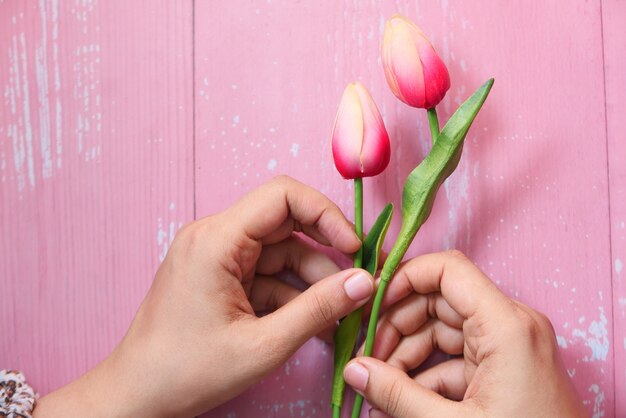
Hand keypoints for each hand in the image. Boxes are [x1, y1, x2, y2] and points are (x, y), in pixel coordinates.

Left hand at [35, 176, 374, 417]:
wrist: (136, 397)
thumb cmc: (187, 373)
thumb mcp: (263, 345)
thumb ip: (318, 309)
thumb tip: (365, 282)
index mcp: (217, 240)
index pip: (282, 196)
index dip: (326, 215)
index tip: (354, 248)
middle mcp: (215, 237)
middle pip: (286, 223)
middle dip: (325, 253)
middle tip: (356, 283)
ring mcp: (216, 256)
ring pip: (280, 252)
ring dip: (311, 280)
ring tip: (338, 316)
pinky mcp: (220, 276)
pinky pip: (266, 273)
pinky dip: (291, 294)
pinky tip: (312, 322)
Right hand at [343, 251, 585, 417]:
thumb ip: (398, 395)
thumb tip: (354, 370)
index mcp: (507, 325)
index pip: (448, 269)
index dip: (403, 278)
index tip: (371, 304)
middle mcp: (510, 326)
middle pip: (438, 301)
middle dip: (396, 327)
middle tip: (366, 358)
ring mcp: (508, 347)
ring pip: (442, 331)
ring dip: (405, 355)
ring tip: (378, 387)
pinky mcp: (504, 369)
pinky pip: (454, 358)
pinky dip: (425, 375)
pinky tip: (400, 400)